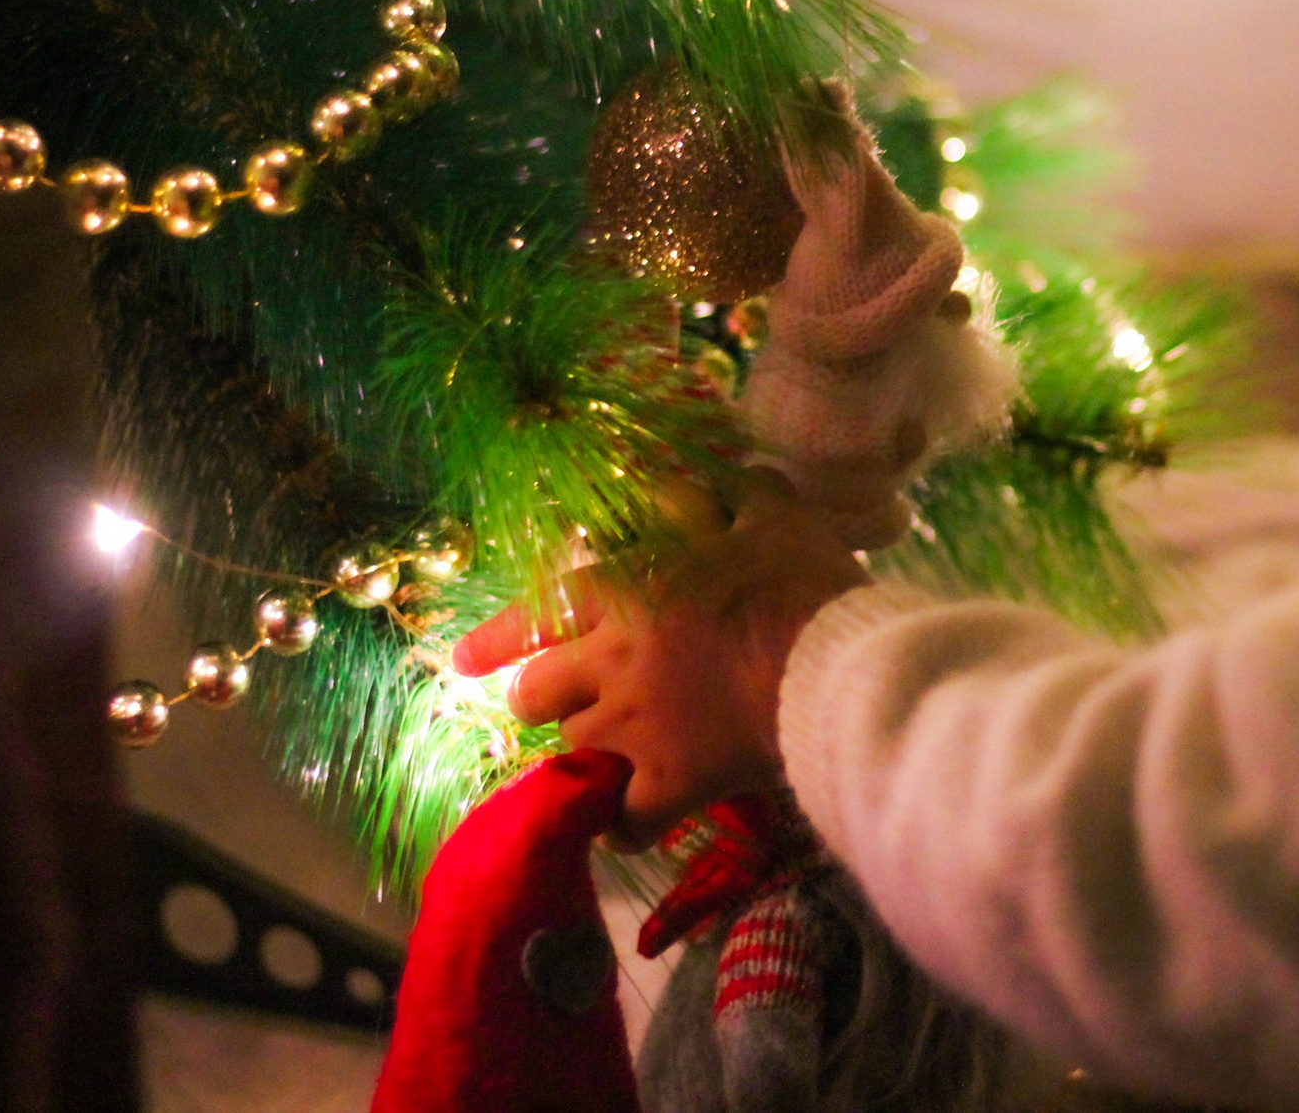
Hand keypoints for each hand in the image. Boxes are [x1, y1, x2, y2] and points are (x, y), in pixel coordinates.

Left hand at [453, 474, 870, 849]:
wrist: (834, 667)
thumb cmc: (801, 582)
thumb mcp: (766, 514)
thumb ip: (724, 493)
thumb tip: (696, 472)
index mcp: (629, 593)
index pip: (540, 611)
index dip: (497, 638)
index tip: (464, 660)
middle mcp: (614, 664)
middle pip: (535, 696)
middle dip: (537, 701)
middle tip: (555, 704)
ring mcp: (638, 731)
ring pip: (574, 753)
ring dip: (587, 754)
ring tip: (608, 757)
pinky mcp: (673, 784)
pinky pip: (625, 821)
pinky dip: (621, 826)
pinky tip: (628, 827)